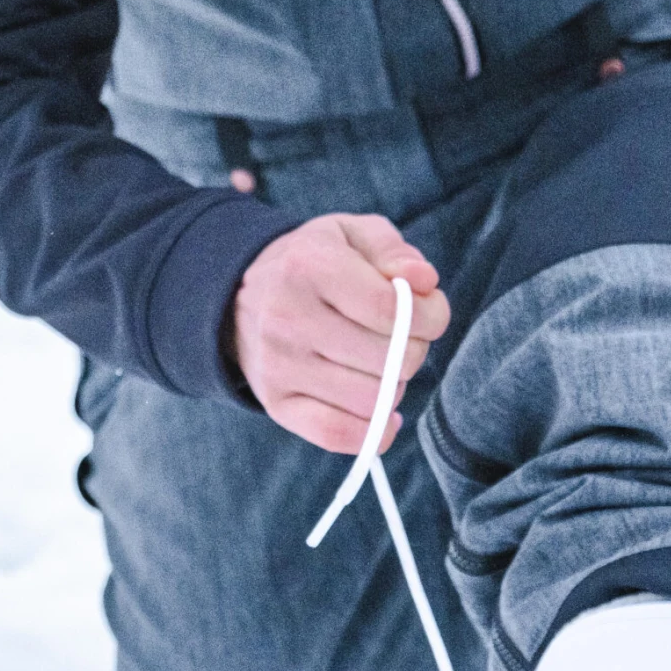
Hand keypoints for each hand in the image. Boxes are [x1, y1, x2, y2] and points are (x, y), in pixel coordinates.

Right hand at [227, 212, 449, 452]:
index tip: (431, 313)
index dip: (431, 316)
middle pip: (390, 359)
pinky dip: (373, 432)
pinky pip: (337, 434)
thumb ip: (394, 252)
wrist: (240, 296)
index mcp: (308, 266)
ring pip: (372, 400)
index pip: (391, 309)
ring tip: (382, 364)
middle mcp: (287, 317)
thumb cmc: (314, 263)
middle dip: (415, 350)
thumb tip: (425, 282)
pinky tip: (383, 412)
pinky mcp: (276, 403)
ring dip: (395, 387)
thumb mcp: (352, 235)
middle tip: (403, 337)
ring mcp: (278, 365)